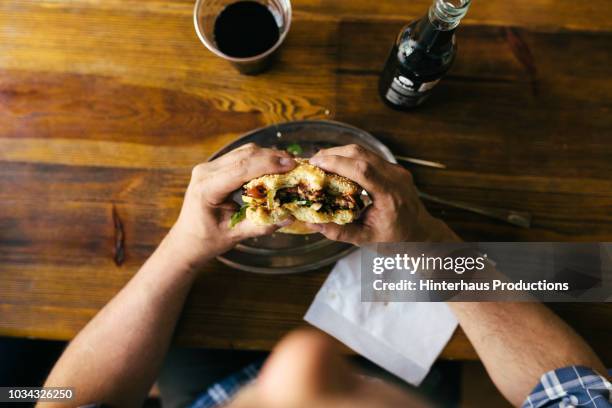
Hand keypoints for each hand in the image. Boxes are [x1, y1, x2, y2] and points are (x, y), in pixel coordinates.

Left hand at [167, 144, 295, 265]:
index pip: (241, 168)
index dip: (268, 164)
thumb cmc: (208, 241)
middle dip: (272, 157)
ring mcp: (209, 166)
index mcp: (207, 188)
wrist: (187, 240)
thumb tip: (289, 216)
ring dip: (268, 156)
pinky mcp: (215, 166)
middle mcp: (205, 171)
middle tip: (296, 164)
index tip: (291, 165)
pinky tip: (274, 166)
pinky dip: (260, 159)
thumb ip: (261, 225)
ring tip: (289, 165)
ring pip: (244, 151)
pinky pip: (241, 156)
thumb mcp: (235, 236)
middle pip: (244, 155)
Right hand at [307, 144, 457, 244]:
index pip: (362, 170)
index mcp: (390, 196)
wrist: (422, 234)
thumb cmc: (396, 240)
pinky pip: (369, 156)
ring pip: (364, 151)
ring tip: (320, 163)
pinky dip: (350, 158)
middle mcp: (396, 178)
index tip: (315, 164)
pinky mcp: (394, 168)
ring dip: (339, 153)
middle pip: (360, 153)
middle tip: (311, 162)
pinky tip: (337, 166)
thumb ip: (339, 232)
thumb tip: (313, 223)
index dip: (337, 162)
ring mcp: (396, 170)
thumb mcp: (366, 240)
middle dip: (333, 154)